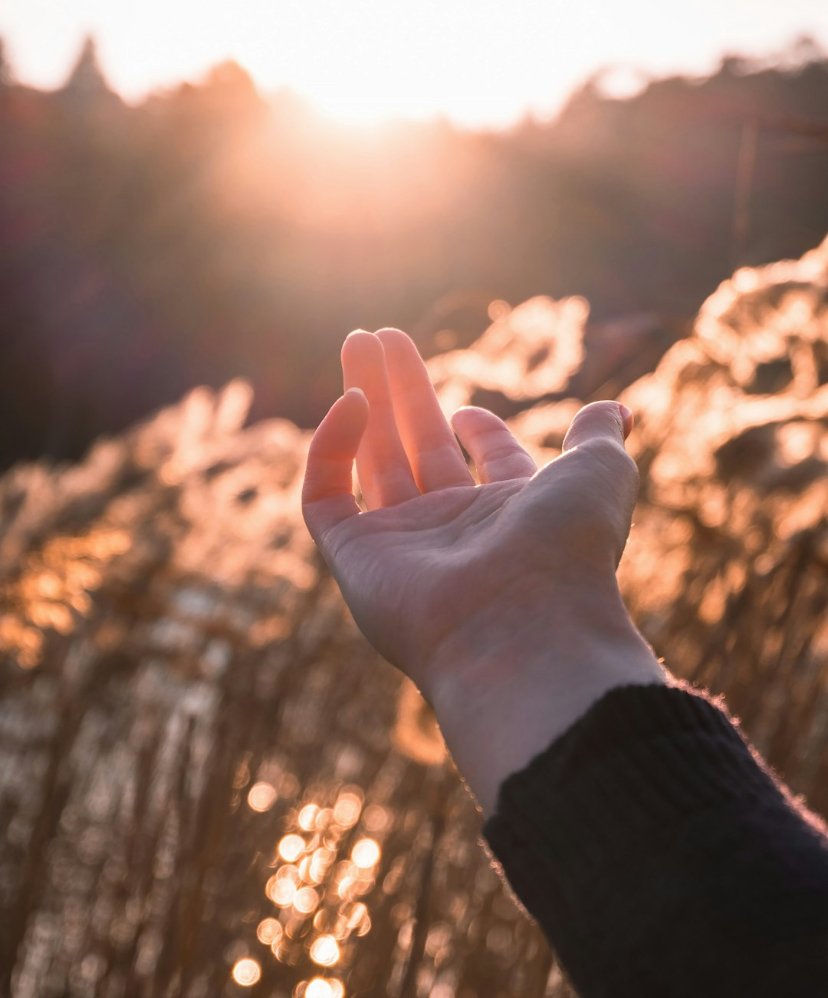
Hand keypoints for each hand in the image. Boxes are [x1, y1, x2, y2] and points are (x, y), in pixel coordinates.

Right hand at [302, 329, 662, 811]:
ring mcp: (400, 544)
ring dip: (364, 395)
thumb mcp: (598, 474)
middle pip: (418, 446)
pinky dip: (331, 447)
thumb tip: (617, 410)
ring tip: (355, 337)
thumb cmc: (567, 551)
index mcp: (508, 514)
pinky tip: (352, 401)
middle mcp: (453, 529)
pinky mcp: (354, 557)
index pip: (484, 464)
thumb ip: (598, 437)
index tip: (468, 410)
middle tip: (380, 336)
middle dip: (402, 391)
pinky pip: (326, 496)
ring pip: (371, 458)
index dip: (477, 430)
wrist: (523, 629)